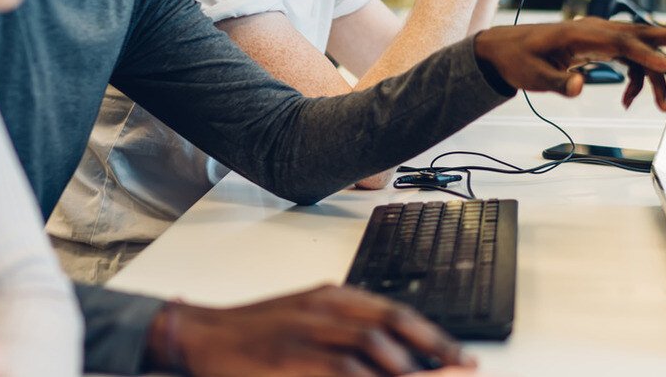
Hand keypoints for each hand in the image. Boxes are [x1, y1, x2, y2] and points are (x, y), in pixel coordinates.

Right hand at [148, 284, 475, 375]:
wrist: (201, 335)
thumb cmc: (255, 333)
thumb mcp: (307, 319)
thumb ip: (346, 330)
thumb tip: (393, 354)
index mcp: (334, 296)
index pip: (397, 311)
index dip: (435, 335)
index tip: (463, 356)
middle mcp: (327, 308)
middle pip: (393, 327)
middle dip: (434, 351)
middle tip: (464, 370)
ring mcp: (309, 331)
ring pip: (373, 349)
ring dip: (407, 369)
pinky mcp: (291, 357)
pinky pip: (342, 371)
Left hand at [472, 19, 665, 111]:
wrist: (506, 50)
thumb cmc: (519, 60)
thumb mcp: (533, 77)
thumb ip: (559, 83)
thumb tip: (582, 87)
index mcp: (584, 35)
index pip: (626, 44)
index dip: (651, 56)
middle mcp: (598, 30)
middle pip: (645, 32)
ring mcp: (602, 37)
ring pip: (641, 50)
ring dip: (655, 76)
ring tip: (662, 107)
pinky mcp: (601, 46)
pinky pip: (629, 59)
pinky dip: (636, 79)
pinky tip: (629, 101)